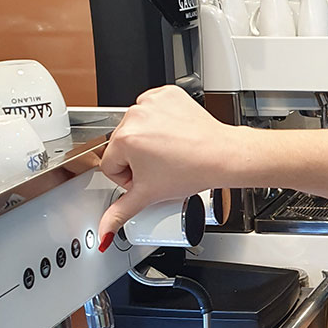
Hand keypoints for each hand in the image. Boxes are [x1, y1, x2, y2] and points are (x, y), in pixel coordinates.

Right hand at [97, 86, 241, 243]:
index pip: (109, 165)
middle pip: (122, 145)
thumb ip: (121, 213)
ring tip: (170, 152)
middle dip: (138, 160)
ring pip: (137, 127)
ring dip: (149, 140)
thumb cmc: (193, 171)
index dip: (128, 179)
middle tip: (162, 168)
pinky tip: (174, 135)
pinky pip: (154, 110)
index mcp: (124, 139)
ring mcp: (151, 102)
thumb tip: (104, 233)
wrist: (223, 155)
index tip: (147, 179)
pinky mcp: (167, 94)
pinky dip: (162, 121)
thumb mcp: (150, 196)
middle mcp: (134, 116)